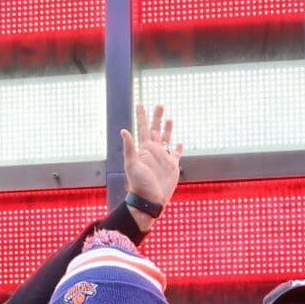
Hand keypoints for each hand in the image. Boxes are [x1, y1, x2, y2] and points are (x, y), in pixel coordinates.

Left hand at [120, 104, 182, 222]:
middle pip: (156, 129)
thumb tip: (124, 131)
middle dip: (157, 117)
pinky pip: (176, 154)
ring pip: (166, 139)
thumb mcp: (132, 165)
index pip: (143, 128)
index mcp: (144, 148)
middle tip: (159, 104)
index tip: (140, 103)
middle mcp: (153, 151)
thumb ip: (129, 148)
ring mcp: (163, 158)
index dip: (142, 116)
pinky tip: (180, 142)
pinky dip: (178, 148)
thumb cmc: (139, 184)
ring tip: (169, 118)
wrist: (150, 199)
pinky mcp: (172, 166)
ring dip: (167, 129)